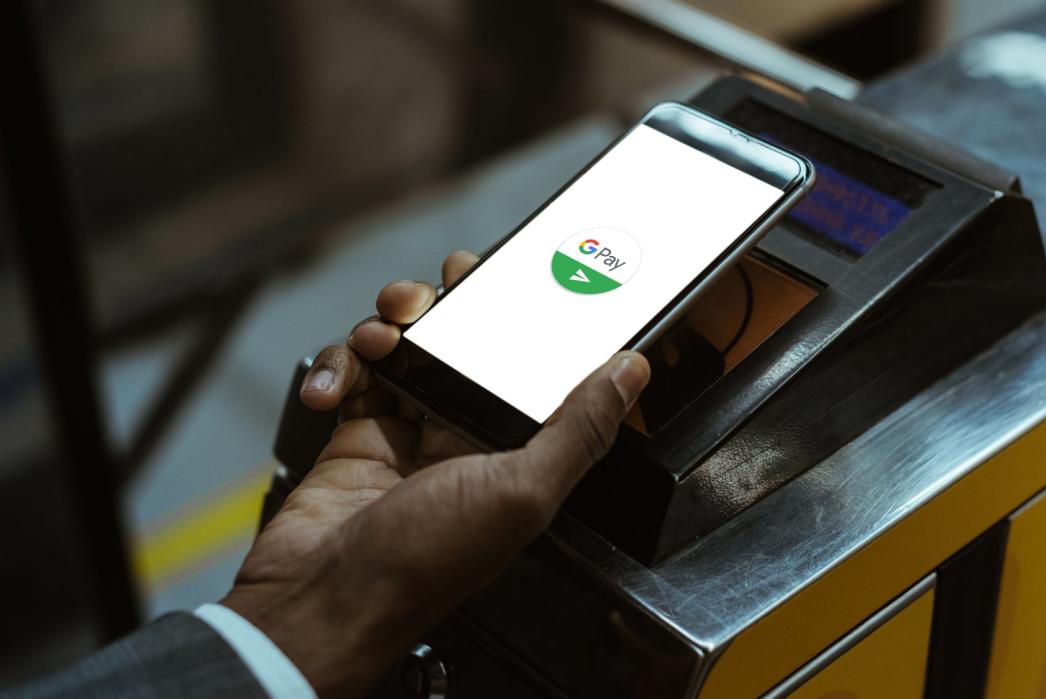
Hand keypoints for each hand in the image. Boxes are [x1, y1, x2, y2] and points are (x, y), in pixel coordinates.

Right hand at [222, 251, 650, 697]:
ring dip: (388, 327)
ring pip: (407, 347)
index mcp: (515, 449)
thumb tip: (631, 372)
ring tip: (379, 338)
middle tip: (434, 293)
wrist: (325, 600)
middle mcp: (466, 434)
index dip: (525, 319)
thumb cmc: (424, 562)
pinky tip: (330, 388)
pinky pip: (353, 373)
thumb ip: (580, 428)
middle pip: (466, 343)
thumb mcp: (522, 491)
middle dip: (447, 305)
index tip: (514, 276)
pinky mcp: (357, 431)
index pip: (532, 367)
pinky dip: (337, 367)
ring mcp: (409, 429)